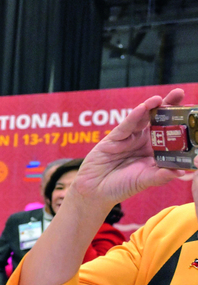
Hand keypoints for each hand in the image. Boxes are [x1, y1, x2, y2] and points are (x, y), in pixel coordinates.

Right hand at [70, 88, 188, 210]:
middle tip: (178, 93)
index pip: (170, 132)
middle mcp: (143, 141)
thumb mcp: (145, 181)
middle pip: (157, 120)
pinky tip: (142, 108)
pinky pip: (125, 126)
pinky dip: (134, 117)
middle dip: (168, 106)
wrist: (95, 192)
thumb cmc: (121, 187)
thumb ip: (160, 176)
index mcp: (154, 150)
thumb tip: (180, 172)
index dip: (179, 121)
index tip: (191, 111)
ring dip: (151, 107)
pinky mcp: (113, 138)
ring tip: (159, 99)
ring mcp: (129, 138)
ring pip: (142, 119)